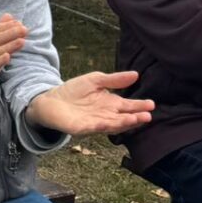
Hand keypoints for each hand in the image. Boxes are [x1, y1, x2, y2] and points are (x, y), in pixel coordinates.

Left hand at [26, 71, 153, 135]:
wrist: (50, 100)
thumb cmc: (74, 91)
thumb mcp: (95, 80)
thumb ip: (114, 79)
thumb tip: (136, 74)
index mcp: (110, 104)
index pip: (128, 106)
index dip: (139, 106)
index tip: (151, 104)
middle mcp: (105, 115)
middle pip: (124, 118)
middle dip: (136, 118)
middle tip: (148, 115)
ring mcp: (94, 123)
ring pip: (112, 125)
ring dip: (124, 123)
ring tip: (136, 119)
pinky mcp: (81, 128)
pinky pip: (93, 127)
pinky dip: (102, 125)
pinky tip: (109, 122)